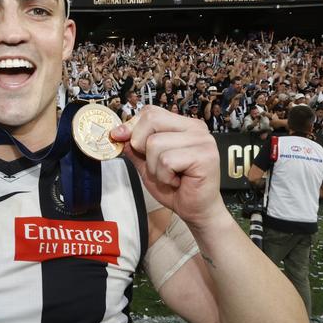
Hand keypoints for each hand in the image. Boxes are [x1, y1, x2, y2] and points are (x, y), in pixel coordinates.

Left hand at [110, 105, 225, 229]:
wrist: (195, 210)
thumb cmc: (175, 187)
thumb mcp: (146, 163)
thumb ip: (134, 146)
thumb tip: (117, 133)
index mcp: (182, 125)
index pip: (150, 112)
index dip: (132, 126)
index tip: (120, 138)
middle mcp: (195, 128)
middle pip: (151, 120)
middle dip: (141, 146)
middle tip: (156, 165)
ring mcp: (202, 140)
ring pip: (155, 143)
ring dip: (154, 167)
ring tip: (169, 176)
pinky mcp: (204, 156)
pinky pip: (166, 160)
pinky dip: (164, 176)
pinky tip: (177, 181)